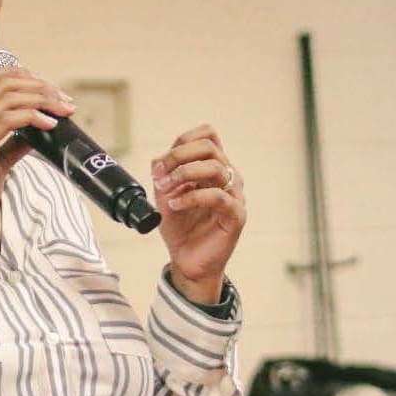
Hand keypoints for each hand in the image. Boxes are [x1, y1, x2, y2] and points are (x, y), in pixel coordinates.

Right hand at [0, 68, 75, 261]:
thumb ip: (12, 145)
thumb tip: (36, 134)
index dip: (21, 77)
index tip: (47, 89)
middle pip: (3, 82)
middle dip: (39, 86)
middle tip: (64, 100)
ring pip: (8, 96)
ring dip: (42, 98)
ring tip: (63, 110)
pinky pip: (7, 118)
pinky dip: (33, 116)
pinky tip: (49, 125)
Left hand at [150, 124, 246, 302]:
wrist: (187, 260)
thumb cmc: (181, 227)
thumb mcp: (165, 193)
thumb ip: (163, 173)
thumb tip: (159, 159)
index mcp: (213, 167)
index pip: (207, 135)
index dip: (182, 142)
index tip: (160, 164)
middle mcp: (227, 177)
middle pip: (209, 146)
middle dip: (178, 156)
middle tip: (159, 174)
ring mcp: (234, 195)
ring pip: (216, 167)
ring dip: (183, 174)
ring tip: (166, 189)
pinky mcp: (236, 215)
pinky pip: (218, 197)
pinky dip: (192, 197)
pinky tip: (175, 205)